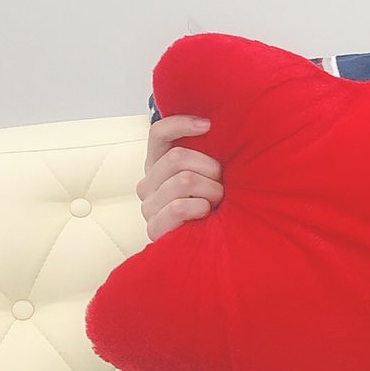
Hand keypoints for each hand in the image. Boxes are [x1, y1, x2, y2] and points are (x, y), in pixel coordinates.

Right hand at [138, 115, 223, 240]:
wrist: (210, 246)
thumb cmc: (215, 203)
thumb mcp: (211, 173)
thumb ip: (207, 151)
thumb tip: (217, 123)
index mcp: (158, 163)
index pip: (159, 133)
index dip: (181, 124)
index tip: (209, 125)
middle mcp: (148, 182)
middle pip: (177, 157)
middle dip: (210, 168)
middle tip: (221, 183)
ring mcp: (148, 205)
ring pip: (184, 180)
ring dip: (211, 191)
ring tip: (216, 202)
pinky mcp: (154, 227)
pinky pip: (180, 207)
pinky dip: (200, 208)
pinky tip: (206, 213)